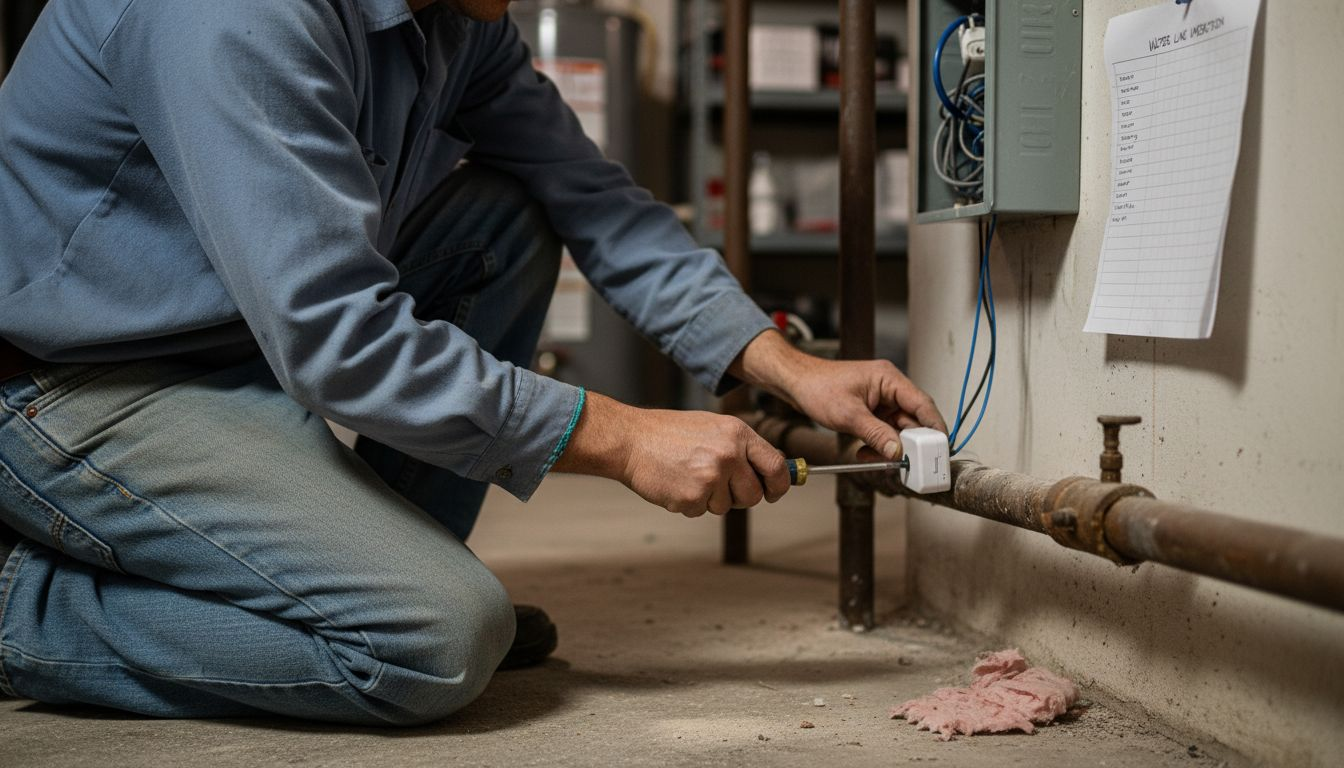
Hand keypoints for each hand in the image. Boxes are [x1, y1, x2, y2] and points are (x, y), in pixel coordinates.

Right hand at [552, 392, 790, 516]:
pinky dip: (689, 503)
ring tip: (688, 475)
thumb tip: (774, 472)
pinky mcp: (693, 497)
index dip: (778, 485)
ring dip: (710, 499)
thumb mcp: (714, 428)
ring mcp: (711, 477)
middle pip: (753, 495)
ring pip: (726, 506)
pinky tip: (675, 482)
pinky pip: (702, 512)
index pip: (775, 467)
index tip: (772, 492)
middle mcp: (728, 454)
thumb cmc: (670, 433)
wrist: (631, 440)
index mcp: (737, 433)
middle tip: (717, 485)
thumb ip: (743, 449)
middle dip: (739, 497)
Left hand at [732, 331, 946, 459]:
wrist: (795, 383)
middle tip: (910, 463)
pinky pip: (884, 430)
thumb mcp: (848, 415)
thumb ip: (876, 434)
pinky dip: (879, 443)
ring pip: (898, 428)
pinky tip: (866, 452)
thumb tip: (897, 452)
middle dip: (910, 442)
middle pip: (913, 419)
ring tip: (879, 459)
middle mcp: (889, 388)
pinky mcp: (871, 410)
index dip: (935, 427)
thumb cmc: (818, 386)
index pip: (922, 404)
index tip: (942, 447)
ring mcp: (881, 399)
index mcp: (889, 379)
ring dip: (891, 446)